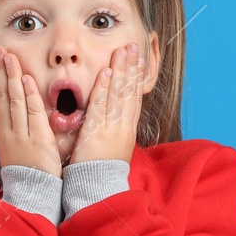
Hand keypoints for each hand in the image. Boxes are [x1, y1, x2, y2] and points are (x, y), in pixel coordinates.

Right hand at [0, 46, 61, 176]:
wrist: (32, 194)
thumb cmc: (27, 175)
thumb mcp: (15, 152)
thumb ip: (15, 134)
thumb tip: (14, 121)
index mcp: (3, 133)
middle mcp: (9, 130)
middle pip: (3, 96)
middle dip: (0, 71)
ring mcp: (22, 133)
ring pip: (15, 100)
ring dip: (11, 76)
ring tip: (8, 56)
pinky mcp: (37, 137)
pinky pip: (33, 112)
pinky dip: (29, 94)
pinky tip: (25, 78)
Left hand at [69, 42, 145, 165]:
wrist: (97, 189)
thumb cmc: (101, 171)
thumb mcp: (114, 148)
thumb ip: (114, 131)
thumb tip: (115, 118)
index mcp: (128, 130)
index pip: (134, 98)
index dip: (136, 78)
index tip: (138, 60)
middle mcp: (124, 126)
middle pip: (130, 91)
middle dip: (132, 67)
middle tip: (133, 46)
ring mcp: (112, 128)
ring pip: (119, 94)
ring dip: (121, 70)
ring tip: (123, 50)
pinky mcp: (98, 131)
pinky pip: (102, 105)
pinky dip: (105, 87)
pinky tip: (107, 72)